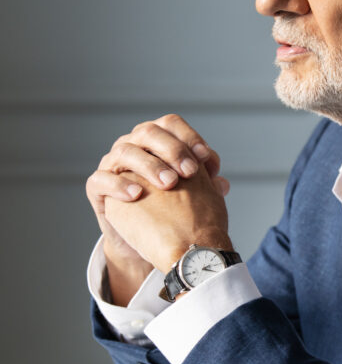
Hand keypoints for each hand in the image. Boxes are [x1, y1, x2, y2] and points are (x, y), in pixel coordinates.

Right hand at [86, 114, 229, 302]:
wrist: (144, 239)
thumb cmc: (170, 210)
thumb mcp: (191, 195)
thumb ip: (206, 185)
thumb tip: (222, 184)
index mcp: (156, 140)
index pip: (171, 124)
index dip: (189, 136)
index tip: (206, 158)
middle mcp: (133, 145)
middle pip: (149, 132)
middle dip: (172, 149)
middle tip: (190, 171)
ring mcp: (112, 164)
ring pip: (126, 151)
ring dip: (150, 165)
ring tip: (169, 184)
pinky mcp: (97, 187)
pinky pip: (101, 179)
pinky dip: (119, 184)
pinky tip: (137, 194)